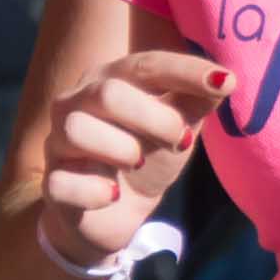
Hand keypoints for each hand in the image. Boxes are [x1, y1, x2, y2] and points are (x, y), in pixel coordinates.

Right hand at [35, 49, 228, 272]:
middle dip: (154, 117)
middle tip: (179, 140)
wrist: (112, 214)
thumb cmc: (145, 159)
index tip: (226, 81)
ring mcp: (59, 144)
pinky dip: (93, 190)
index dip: (185, 71)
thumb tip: (225, 79)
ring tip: (138, 163)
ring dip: (120, 148)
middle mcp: (77, 103)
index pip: (146, 65)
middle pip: (108, 93)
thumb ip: (196, 102)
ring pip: (77, 129)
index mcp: (111, 80)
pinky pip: (61, 183)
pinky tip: (113, 193)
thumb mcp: (178, 129)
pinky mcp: (52, 185)